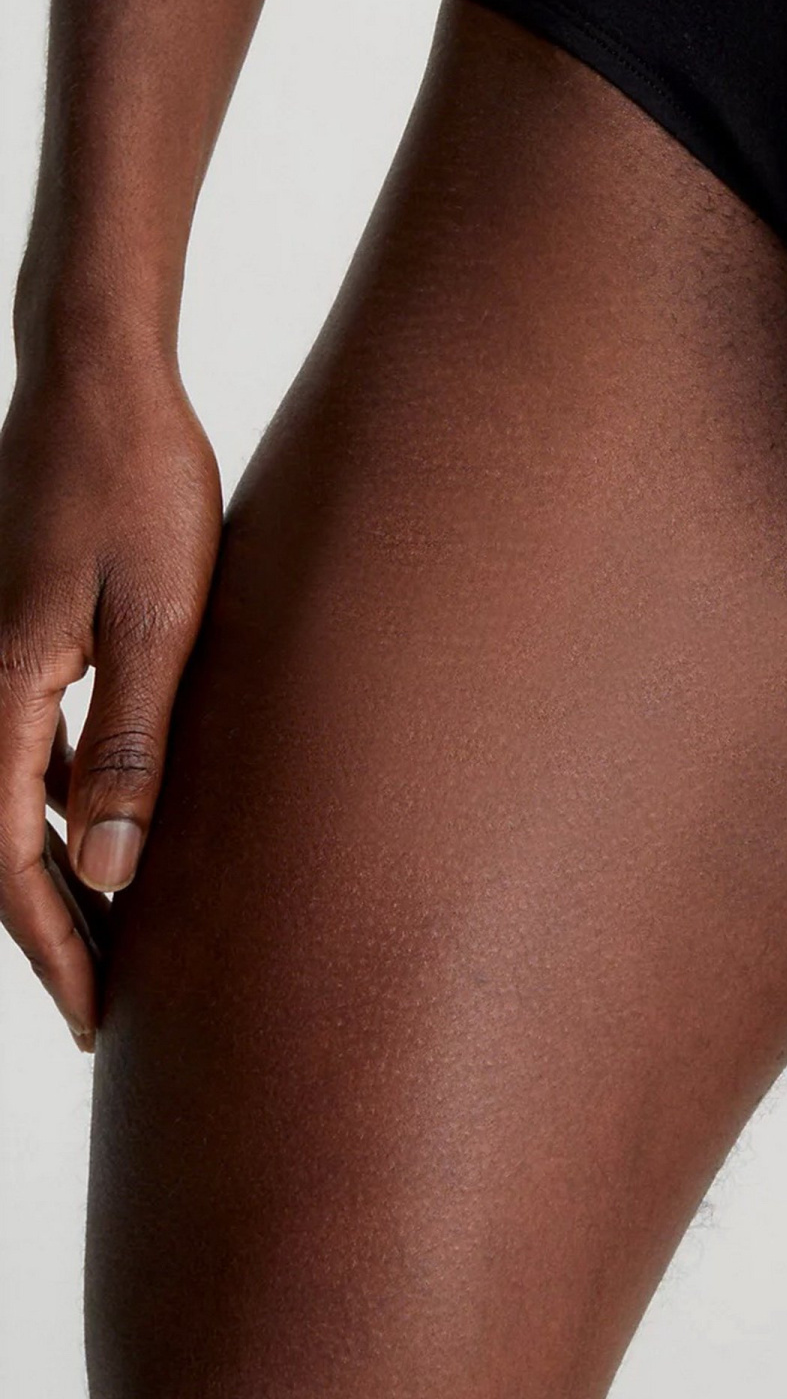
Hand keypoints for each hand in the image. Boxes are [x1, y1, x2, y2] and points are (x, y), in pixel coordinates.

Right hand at [0, 348, 220, 1047]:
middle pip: (1, 843)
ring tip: (125, 934)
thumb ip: (132, 745)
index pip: (10, 861)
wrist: (100, 378)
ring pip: (16, 796)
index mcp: (1, 691)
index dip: (56, 947)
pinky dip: (65, 799)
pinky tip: (115, 824)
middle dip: (54, 930)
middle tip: (109, 1008)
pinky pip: (32, 742)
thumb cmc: (140, 484)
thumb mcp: (159, 618)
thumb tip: (111, 872)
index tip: (100, 1020)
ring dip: (62, 867)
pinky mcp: (22, 630)